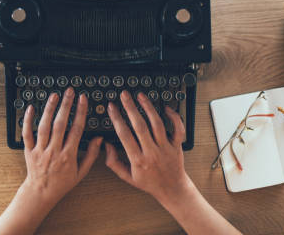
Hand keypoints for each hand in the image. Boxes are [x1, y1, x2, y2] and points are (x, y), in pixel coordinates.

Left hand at [0, 88, 101, 234]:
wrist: (41, 193)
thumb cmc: (62, 183)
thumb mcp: (81, 172)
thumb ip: (91, 155)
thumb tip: (99, 139)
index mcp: (68, 156)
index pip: (76, 130)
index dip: (80, 113)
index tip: (83, 100)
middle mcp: (53, 151)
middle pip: (60, 125)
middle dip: (65, 106)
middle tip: (69, 92)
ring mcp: (40, 150)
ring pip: (44, 127)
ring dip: (49, 109)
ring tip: (54, 96)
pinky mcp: (28, 150)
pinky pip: (27, 133)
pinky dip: (27, 120)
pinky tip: (31, 108)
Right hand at [105, 90, 239, 234]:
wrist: (172, 189)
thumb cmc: (149, 183)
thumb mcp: (127, 177)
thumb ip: (113, 162)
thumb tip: (106, 145)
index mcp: (138, 160)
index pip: (124, 135)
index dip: (117, 119)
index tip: (112, 107)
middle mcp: (152, 152)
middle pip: (140, 126)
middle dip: (130, 108)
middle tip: (124, 95)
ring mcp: (166, 148)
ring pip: (157, 124)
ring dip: (148, 107)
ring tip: (140, 96)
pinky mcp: (177, 146)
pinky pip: (178, 129)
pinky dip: (174, 117)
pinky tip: (166, 108)